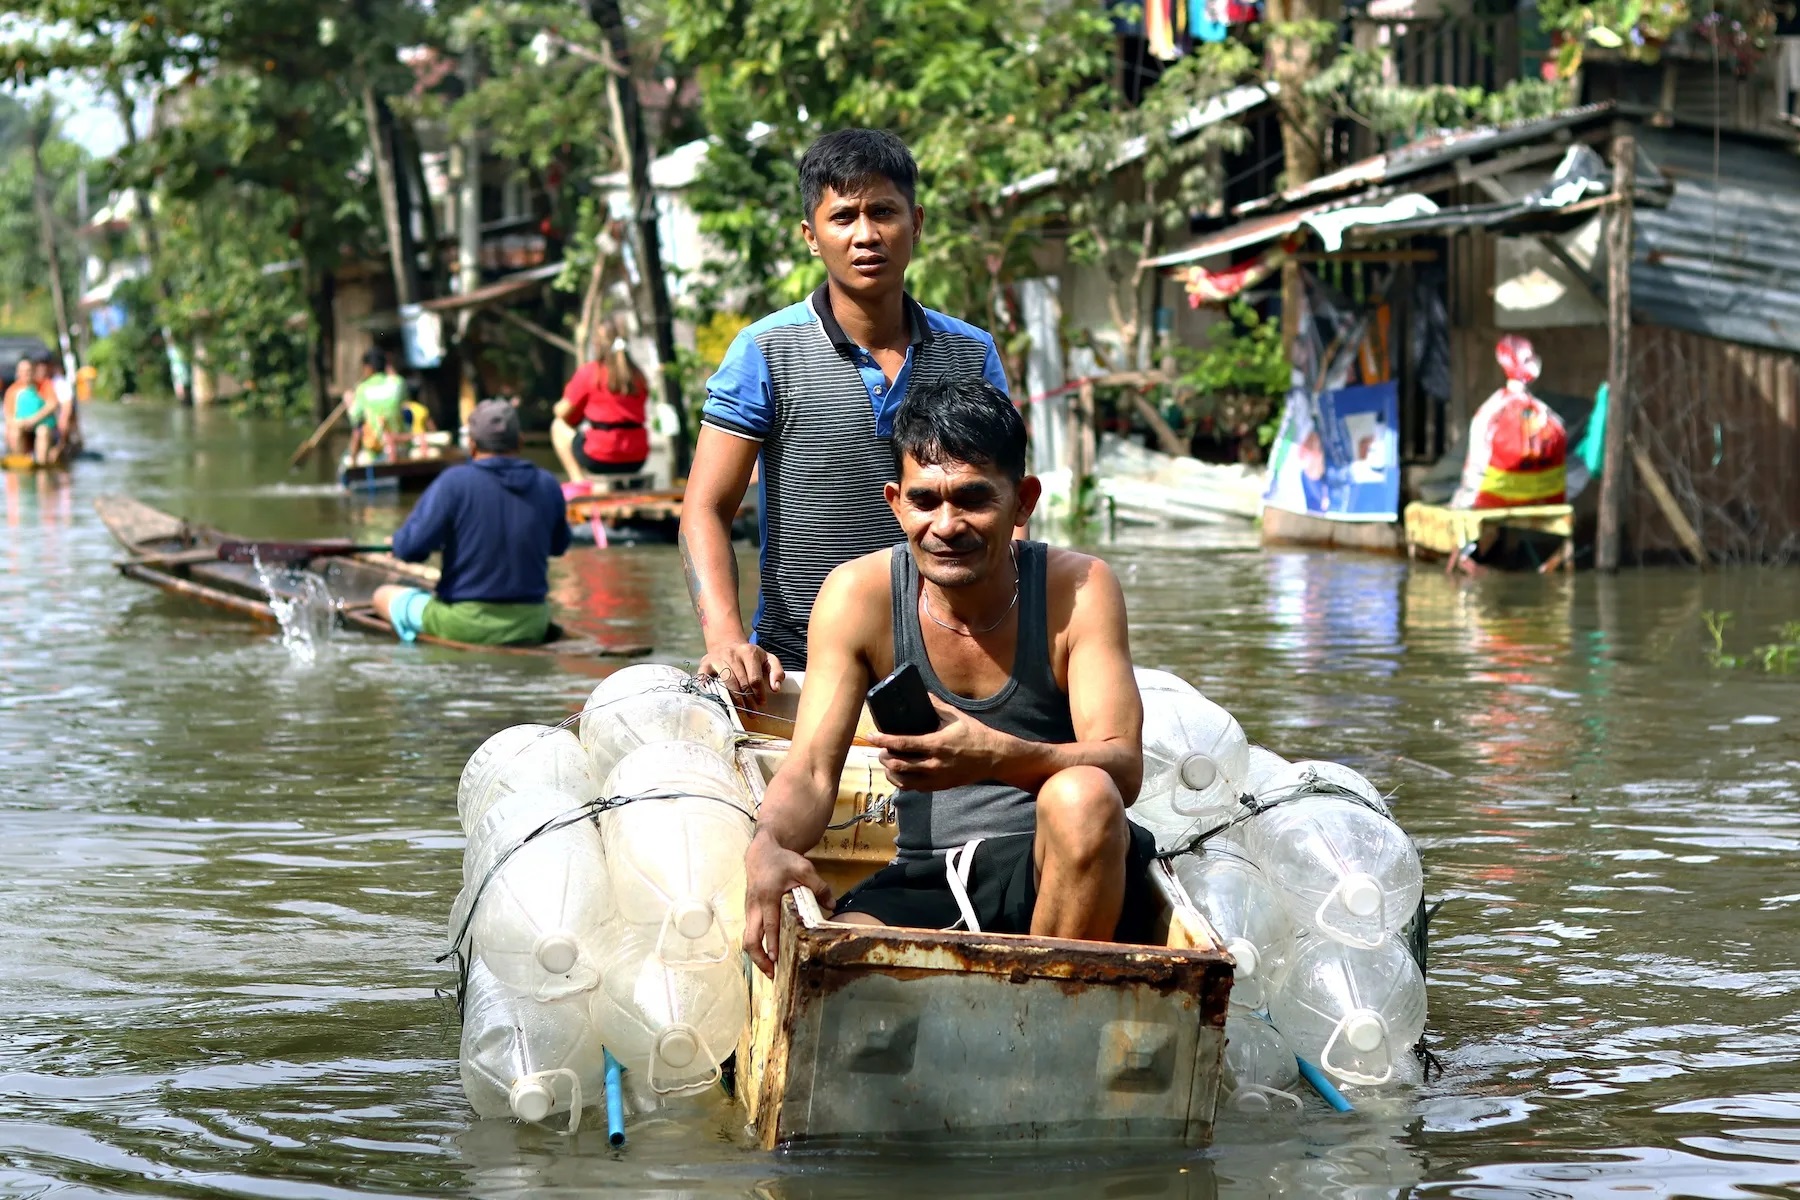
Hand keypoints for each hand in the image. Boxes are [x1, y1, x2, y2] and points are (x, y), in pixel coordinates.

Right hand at [697, 639, 784, 705]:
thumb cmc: (751, 656)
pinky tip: (716, 701)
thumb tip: (776, 688)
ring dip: (734, 700)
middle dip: (748, 701)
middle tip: (752, 713)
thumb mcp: (768, 659)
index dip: (759, 693)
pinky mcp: (705, 663)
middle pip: (741, 682)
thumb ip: (777, 671)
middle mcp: (732, 654)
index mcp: (749, 652)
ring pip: (726, 683)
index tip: (761, 703)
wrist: (727, 644)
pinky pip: (706, 679)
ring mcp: (717, 658)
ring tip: (740, 710)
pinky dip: (709, 690)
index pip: (755, 678)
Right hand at [743, 832, 830, 976]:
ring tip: (771, 971)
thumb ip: (819, 887)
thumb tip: (833, 906)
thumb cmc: (782, 861)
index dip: (771, 943)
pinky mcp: (750, 912)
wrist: (761, 853)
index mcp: (768, 896)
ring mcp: (749, 910)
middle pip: (750, 938)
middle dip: (758, 958)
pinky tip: (769, 956)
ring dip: (757, 955)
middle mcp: (755, 906)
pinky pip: (750, 933)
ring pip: (748, 938)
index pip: (769, 924)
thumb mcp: (804, 868)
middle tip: (771, 973)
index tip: (774, 959)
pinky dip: (758, 946)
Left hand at [865, 696, 1016, 791]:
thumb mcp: (956, 716)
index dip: (883, 740)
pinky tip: (899, 773)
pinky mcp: (940, 786)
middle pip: (898, 764)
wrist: (994, 757)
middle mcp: (935, 764)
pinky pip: (914, 788)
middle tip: (880, 748)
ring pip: (903, 780)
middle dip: (884, 756)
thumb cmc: (975, 734)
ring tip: (886, 761)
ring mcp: (937, 778)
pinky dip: (902, 782)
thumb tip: (921, 693)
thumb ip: (936, 705)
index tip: (871, 736)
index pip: (903, 744)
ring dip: (890, 771)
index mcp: (937, 744)